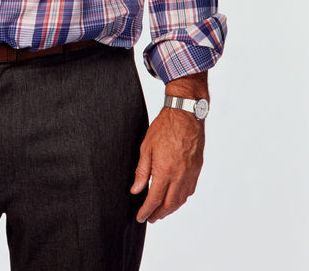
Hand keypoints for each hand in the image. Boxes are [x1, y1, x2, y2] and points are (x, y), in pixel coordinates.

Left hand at [130, 106, 204, 222]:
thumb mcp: (146, 147)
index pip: (154, 199)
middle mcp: (180, 175)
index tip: (141, 217)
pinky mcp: (197, 169)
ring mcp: (190, 173)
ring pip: (181, 200)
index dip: (146, 211)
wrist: (186, 114)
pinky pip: (189, 190)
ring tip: (161, 212)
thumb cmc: (164, 127)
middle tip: (150, 218)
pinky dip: (181, 199)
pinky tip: (175, 198)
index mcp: (165, 170)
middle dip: (159, 214)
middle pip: (169, 204)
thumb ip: (141, 170)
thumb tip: (136, 189)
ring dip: (171, 209)